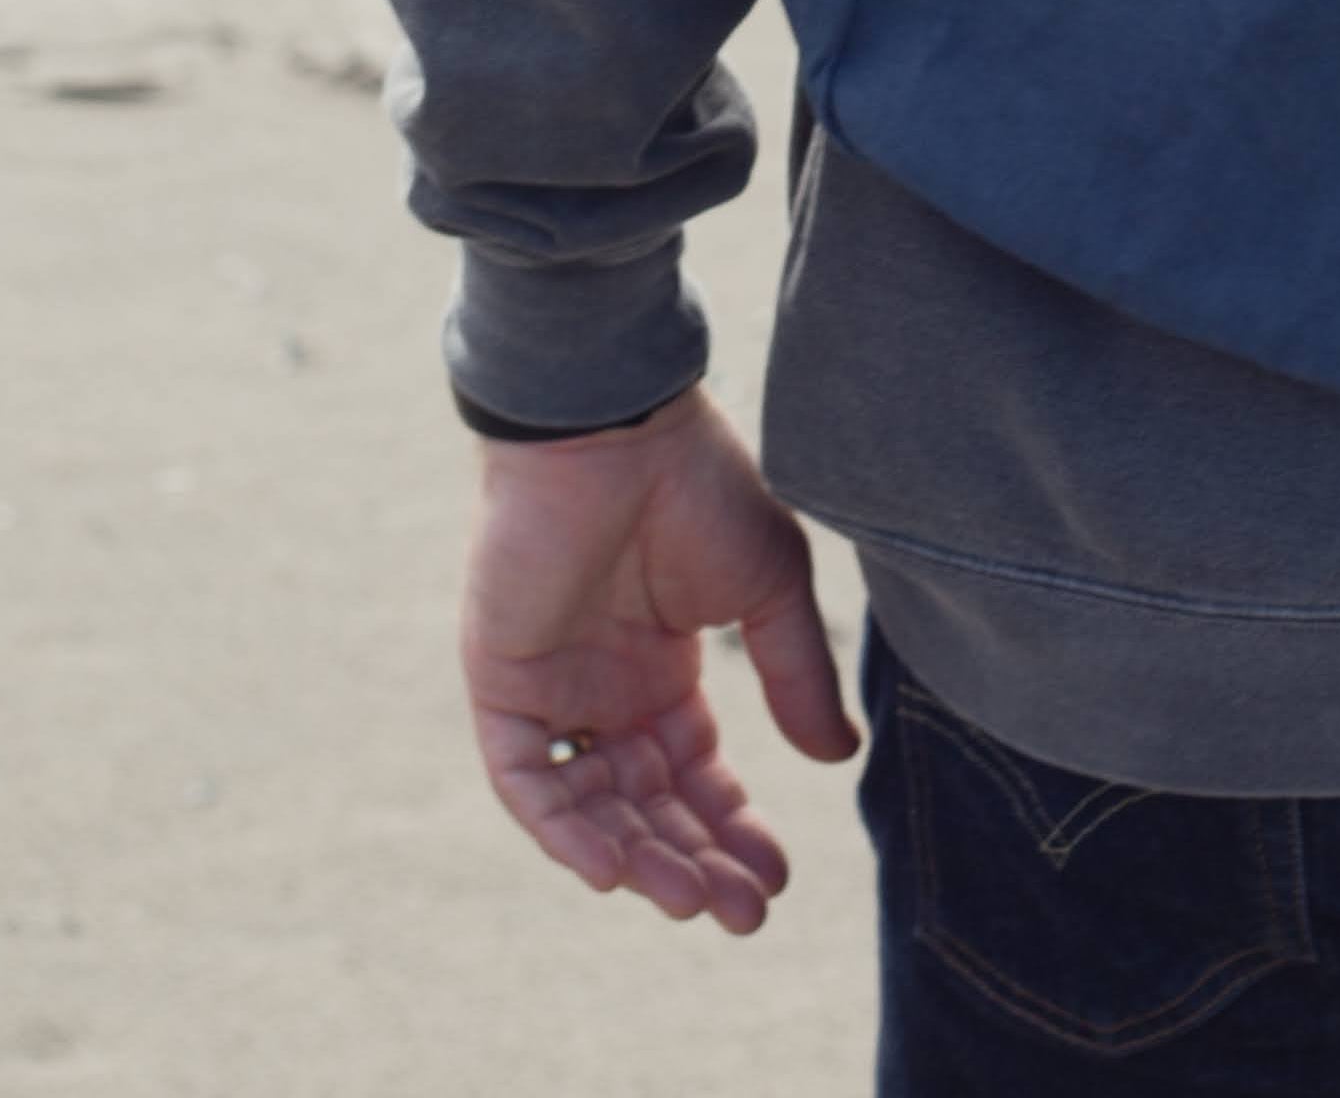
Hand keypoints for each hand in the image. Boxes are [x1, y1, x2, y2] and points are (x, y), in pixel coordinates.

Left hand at [461, 386, 858, 933]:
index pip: (694, 776)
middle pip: (647, 805)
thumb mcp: (771, 587)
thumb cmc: (698, 485)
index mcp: (662, 668)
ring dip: (636, 859)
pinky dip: (562, 826)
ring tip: (691, 899)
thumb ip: (795, 675)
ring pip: (588, 807)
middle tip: (741, 913)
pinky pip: (526, 778)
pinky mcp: (502, 680)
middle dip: (694, 862)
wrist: (616, 427)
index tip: (775, 878)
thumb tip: (837, 759)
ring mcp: (552, 689)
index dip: (732, 828)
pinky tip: (612, 866)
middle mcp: (605, 689)